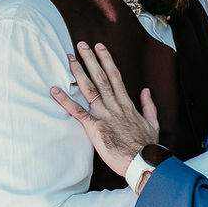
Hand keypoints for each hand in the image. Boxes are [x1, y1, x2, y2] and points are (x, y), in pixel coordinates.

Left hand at [50, 41, 158, 175]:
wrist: (143, 161)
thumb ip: (149, 105)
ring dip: (78, 72)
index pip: (115, 77)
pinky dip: (65, 100)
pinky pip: (77, 112)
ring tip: (69, 58)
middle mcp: (114, 105)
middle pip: (101, 78)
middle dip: (91, 60)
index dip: (107, 61)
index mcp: (127, 104)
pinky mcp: (94, 128)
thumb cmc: (147, 145)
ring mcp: (104, 115)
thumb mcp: (153, 122)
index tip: (100, 47)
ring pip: (89, 89)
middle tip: (81, 45)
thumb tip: (146, 90)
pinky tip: (55, 90)